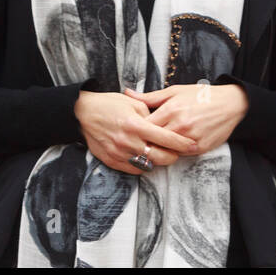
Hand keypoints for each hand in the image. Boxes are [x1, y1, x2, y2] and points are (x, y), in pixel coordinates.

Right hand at [74, 90, 196, 174]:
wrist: (83, 113)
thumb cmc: (109, 104)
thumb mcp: (133, 103)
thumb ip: (151, 114)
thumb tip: (165, 124)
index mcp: (136, 124)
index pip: (166, 138)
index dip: (182, 143)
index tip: (192, 144)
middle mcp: (128, 142)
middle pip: (161, 157)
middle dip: (174, 156)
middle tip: (178, 151)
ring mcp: (120, 153)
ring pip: (148, 166)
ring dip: (158, 161)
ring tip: (162, 153)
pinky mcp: (112, 161)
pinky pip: (134, 170)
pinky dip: (143, 165)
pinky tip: (146, 157)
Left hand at [123, 83, 248, 155]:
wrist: (230, 104)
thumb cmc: (200, 95)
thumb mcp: (174, 91)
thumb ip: (150, 97)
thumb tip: (127, 93)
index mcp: (171, 109)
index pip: (144, 127)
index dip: (136, 130)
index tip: (132, 130)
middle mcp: (180, 125)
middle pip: (153, 142)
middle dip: (145, 143)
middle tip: (138, 142)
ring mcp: (190, 138)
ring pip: (166, 151)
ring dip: (159, 150)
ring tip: (154, 146)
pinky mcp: (199, 148)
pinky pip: (180, 155)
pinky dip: (174, 152)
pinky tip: (171, 147)